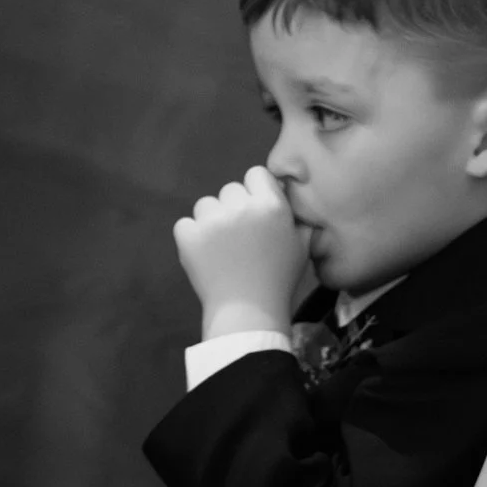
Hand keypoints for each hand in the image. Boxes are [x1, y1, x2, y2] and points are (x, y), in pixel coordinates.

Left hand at [174, 168, 312, 336]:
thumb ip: (299, 219)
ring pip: (205, 204)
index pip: (255, 174)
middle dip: (233, 208)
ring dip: (211, 221)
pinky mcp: (188, 236)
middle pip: (230, 190)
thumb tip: (289, 197)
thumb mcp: (302, 249)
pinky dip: (191, 238)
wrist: (248, 313)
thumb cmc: (279, 281)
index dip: (255, 191)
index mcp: (270, 206)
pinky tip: (204, 255)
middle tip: (239, 238)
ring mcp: (212, 221)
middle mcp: (241, 207)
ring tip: (221, 249)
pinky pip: (185, 224)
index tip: (255, 212)